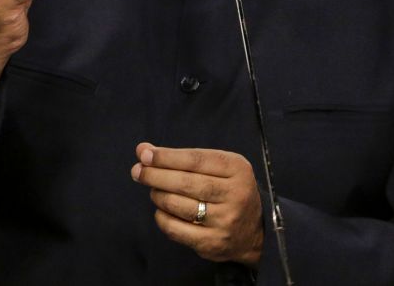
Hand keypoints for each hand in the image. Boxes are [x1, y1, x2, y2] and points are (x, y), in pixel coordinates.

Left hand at [130, 142, 262, 266]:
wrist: (255, 232)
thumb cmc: (229, 190)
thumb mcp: (218, 167)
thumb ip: (183, 157)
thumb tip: (143, 150)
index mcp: (237, 170)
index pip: (195, 160)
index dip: (166, 157)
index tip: (144, 155)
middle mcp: (234, 195)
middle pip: (185, 183)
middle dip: (156, 175)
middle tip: (138, 171)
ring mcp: (224, 221)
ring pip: (178, 205)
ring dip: (158, 195)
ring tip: (154, 190)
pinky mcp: (212, 243)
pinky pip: (176, 229)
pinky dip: (162, 217)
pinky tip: (161, 210)